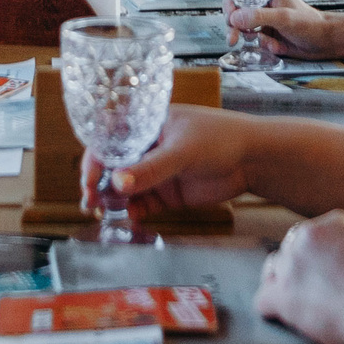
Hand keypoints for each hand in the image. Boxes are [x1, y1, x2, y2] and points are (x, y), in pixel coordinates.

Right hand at [88, 104, 251, 215]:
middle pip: (112, 166)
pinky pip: (142, 204)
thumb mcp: (182, 150)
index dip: (95, 157)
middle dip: (98, 183)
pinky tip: (131, 218)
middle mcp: (146, 148)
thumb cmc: (220, 139)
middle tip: (90, 200)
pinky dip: (133, 212)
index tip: (89, 177)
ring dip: (112, 200)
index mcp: (146, 126)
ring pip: (124, 188)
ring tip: (104, 211)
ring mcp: (156, 172)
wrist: (254, 160)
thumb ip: (151, 168)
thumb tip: (117, 182)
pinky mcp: (167, 194)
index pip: (109, 139)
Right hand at [225, 0, 343, 61]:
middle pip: (237, 12)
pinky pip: (257, 42)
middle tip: (233, 38)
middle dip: (235, 26)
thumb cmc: (312, 24)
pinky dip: (265, 46)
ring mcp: (266, 21)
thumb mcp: (284, 18)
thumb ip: (259, 17)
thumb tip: (236, 18)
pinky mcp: (269, 36)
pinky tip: (278, 46)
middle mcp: (264, 5)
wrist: (326, 42)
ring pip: (244, 29)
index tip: (230, 16)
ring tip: (266, 42)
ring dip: (250, 38)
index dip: (231, 3)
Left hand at [255, 211, 343, 343]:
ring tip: (298, 304)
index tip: (323, 273)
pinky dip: (272, 310)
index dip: (316, 258)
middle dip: (297, 269)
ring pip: (273, 272)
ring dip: (283, 286)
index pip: (312, 236)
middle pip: (289, 250)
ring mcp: (292, 265)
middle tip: (309, 289)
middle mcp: (307, 236)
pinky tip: (281, 318)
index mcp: (333, 222)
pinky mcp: (283, 294)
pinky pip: (262, 300)